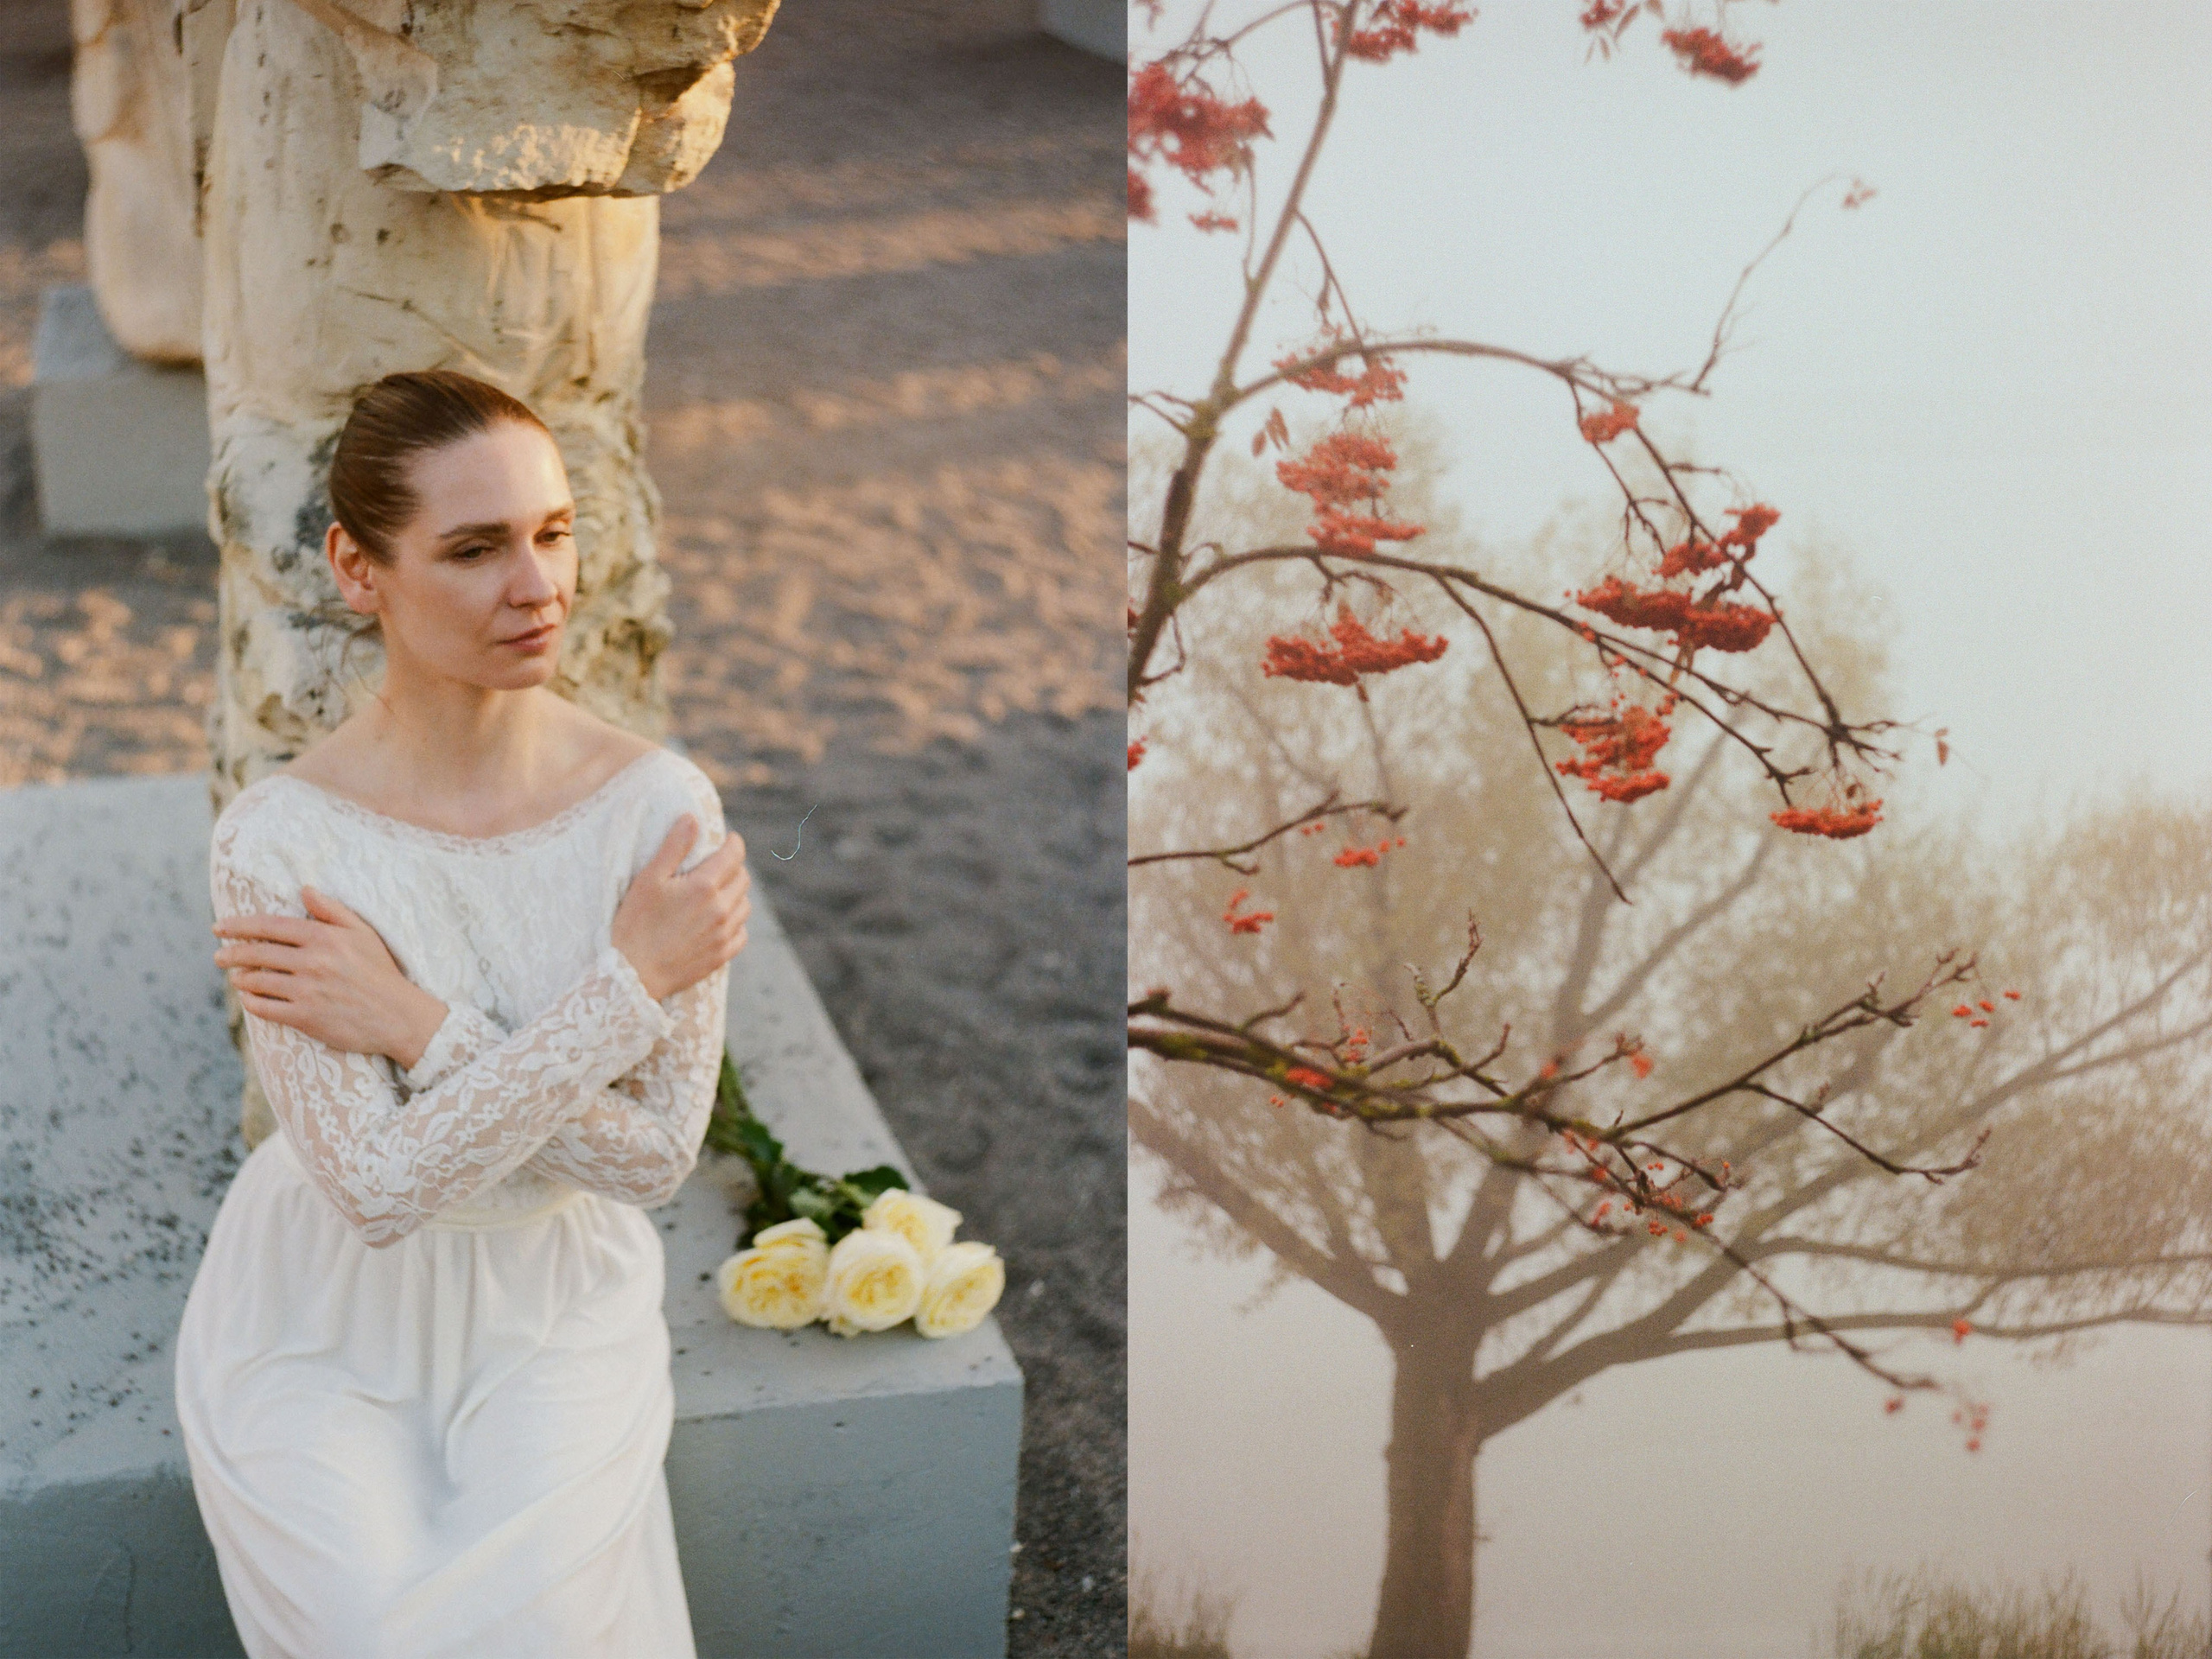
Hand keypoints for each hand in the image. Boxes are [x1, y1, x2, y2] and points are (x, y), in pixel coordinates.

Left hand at [212, 888, 447, 1066]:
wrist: (399, 1016)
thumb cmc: (381, 972)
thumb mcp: (363, 933)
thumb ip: (331, 910)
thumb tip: (304, 890)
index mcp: (323, 937)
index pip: (270, 926)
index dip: (239, 926)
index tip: (219, 928)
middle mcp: (311, 962)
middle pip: (257, 953)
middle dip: (231, 954)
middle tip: (219, 956)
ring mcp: (306, 991)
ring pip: (257, 981)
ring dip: (241, 978)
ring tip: (236, 977)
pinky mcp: (305, 1017)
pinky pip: (265, 1008)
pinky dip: (251, 1002)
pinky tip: (250, 999)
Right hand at [610, 815, 750, 1000]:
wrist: (632, 974)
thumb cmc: (635, 923)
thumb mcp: (648, 879)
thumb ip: (674, 847)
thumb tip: (692, 818)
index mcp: (704, 886)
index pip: (734, 854)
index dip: (733, 843)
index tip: (727, 840)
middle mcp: (721, 909)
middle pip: (742, 878)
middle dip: (733, 867)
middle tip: (716, 866)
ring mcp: (724, 934)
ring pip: (745, 905)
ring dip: (735, 894)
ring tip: (716, 893)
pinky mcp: (722, 955)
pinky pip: (742, 932)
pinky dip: (735, 923)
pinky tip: (719, 921)